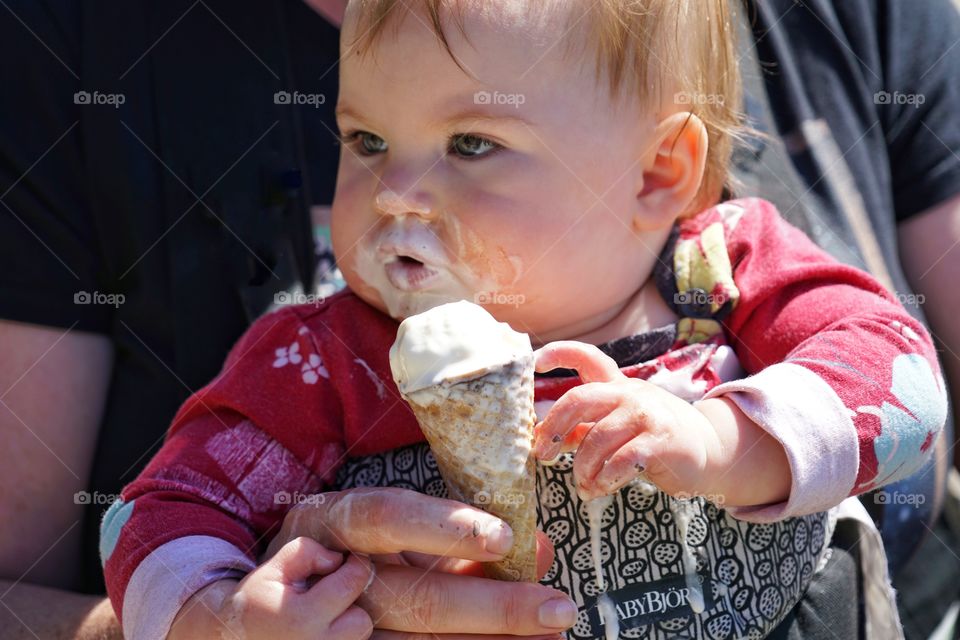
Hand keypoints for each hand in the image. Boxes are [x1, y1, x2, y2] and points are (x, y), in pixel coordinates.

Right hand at [170, 537, 374, 639]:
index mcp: (302, 618)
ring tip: (325, 616)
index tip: (348, 561)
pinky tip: (328, 625)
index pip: (351, 583)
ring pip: (359, 639)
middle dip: (351, 603)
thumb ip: (306, 553)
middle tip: (330, 595)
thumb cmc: (257, 600)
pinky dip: (344, 635)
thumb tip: (338, 560)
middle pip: (362, 620)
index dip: (356, 565)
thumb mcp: (273, 568)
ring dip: (348, 624)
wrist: (233, 637)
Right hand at [264, 487, 574, 637]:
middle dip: (492, 605)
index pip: (385, 517)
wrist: (255, 609)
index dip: (442, 526)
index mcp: (333, 520)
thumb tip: (537, 545)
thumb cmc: (339, 552)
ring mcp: (332, 627)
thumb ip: (455, 536)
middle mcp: (329, 576)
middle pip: (413, 595)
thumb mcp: (385, 528)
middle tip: (557, 608)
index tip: (503, 537)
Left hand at [532, 341, 723, 501]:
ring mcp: (647, 415)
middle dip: (553, 429)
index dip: (559, 353)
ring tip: (584, 487)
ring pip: (596, 439)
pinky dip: (604, 479)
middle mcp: (630, 393)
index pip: (587, 357)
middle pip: (578, 400)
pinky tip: (601, 489)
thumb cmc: (655, 438)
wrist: (711, 450)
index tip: (536, 362)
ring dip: (582, 469)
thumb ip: (585, 427)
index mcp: (617, 385)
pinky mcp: (661, 441)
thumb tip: (544, 436)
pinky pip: (620, 461)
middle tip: (543, 454)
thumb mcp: (619, 425)